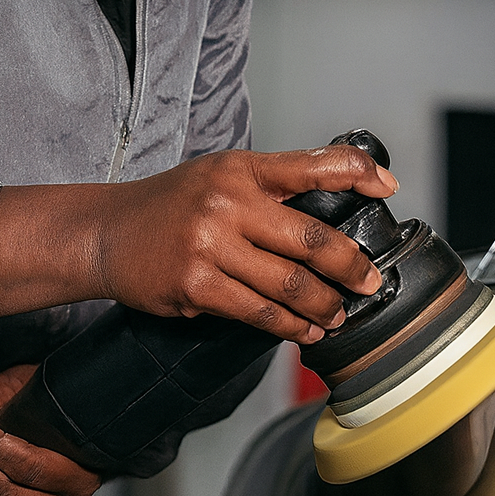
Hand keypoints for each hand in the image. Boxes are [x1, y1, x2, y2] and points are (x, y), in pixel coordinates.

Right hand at [0, 143, 398, 342]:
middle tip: (369, 282)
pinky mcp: (196, 285)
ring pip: (289, 285)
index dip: (358, 172)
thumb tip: (337, 205)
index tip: (388, 188)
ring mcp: (211, 245)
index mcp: (242, 169)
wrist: (106, 232)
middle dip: (351, 267)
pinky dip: (289, 327)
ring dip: (323, 307)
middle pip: (313, 239)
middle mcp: (228, 202)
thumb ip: (273, 187)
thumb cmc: (171, 206)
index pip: (312, 164)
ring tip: (337, 315)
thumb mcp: (221, 176)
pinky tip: (304, 331)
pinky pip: (259, 313)